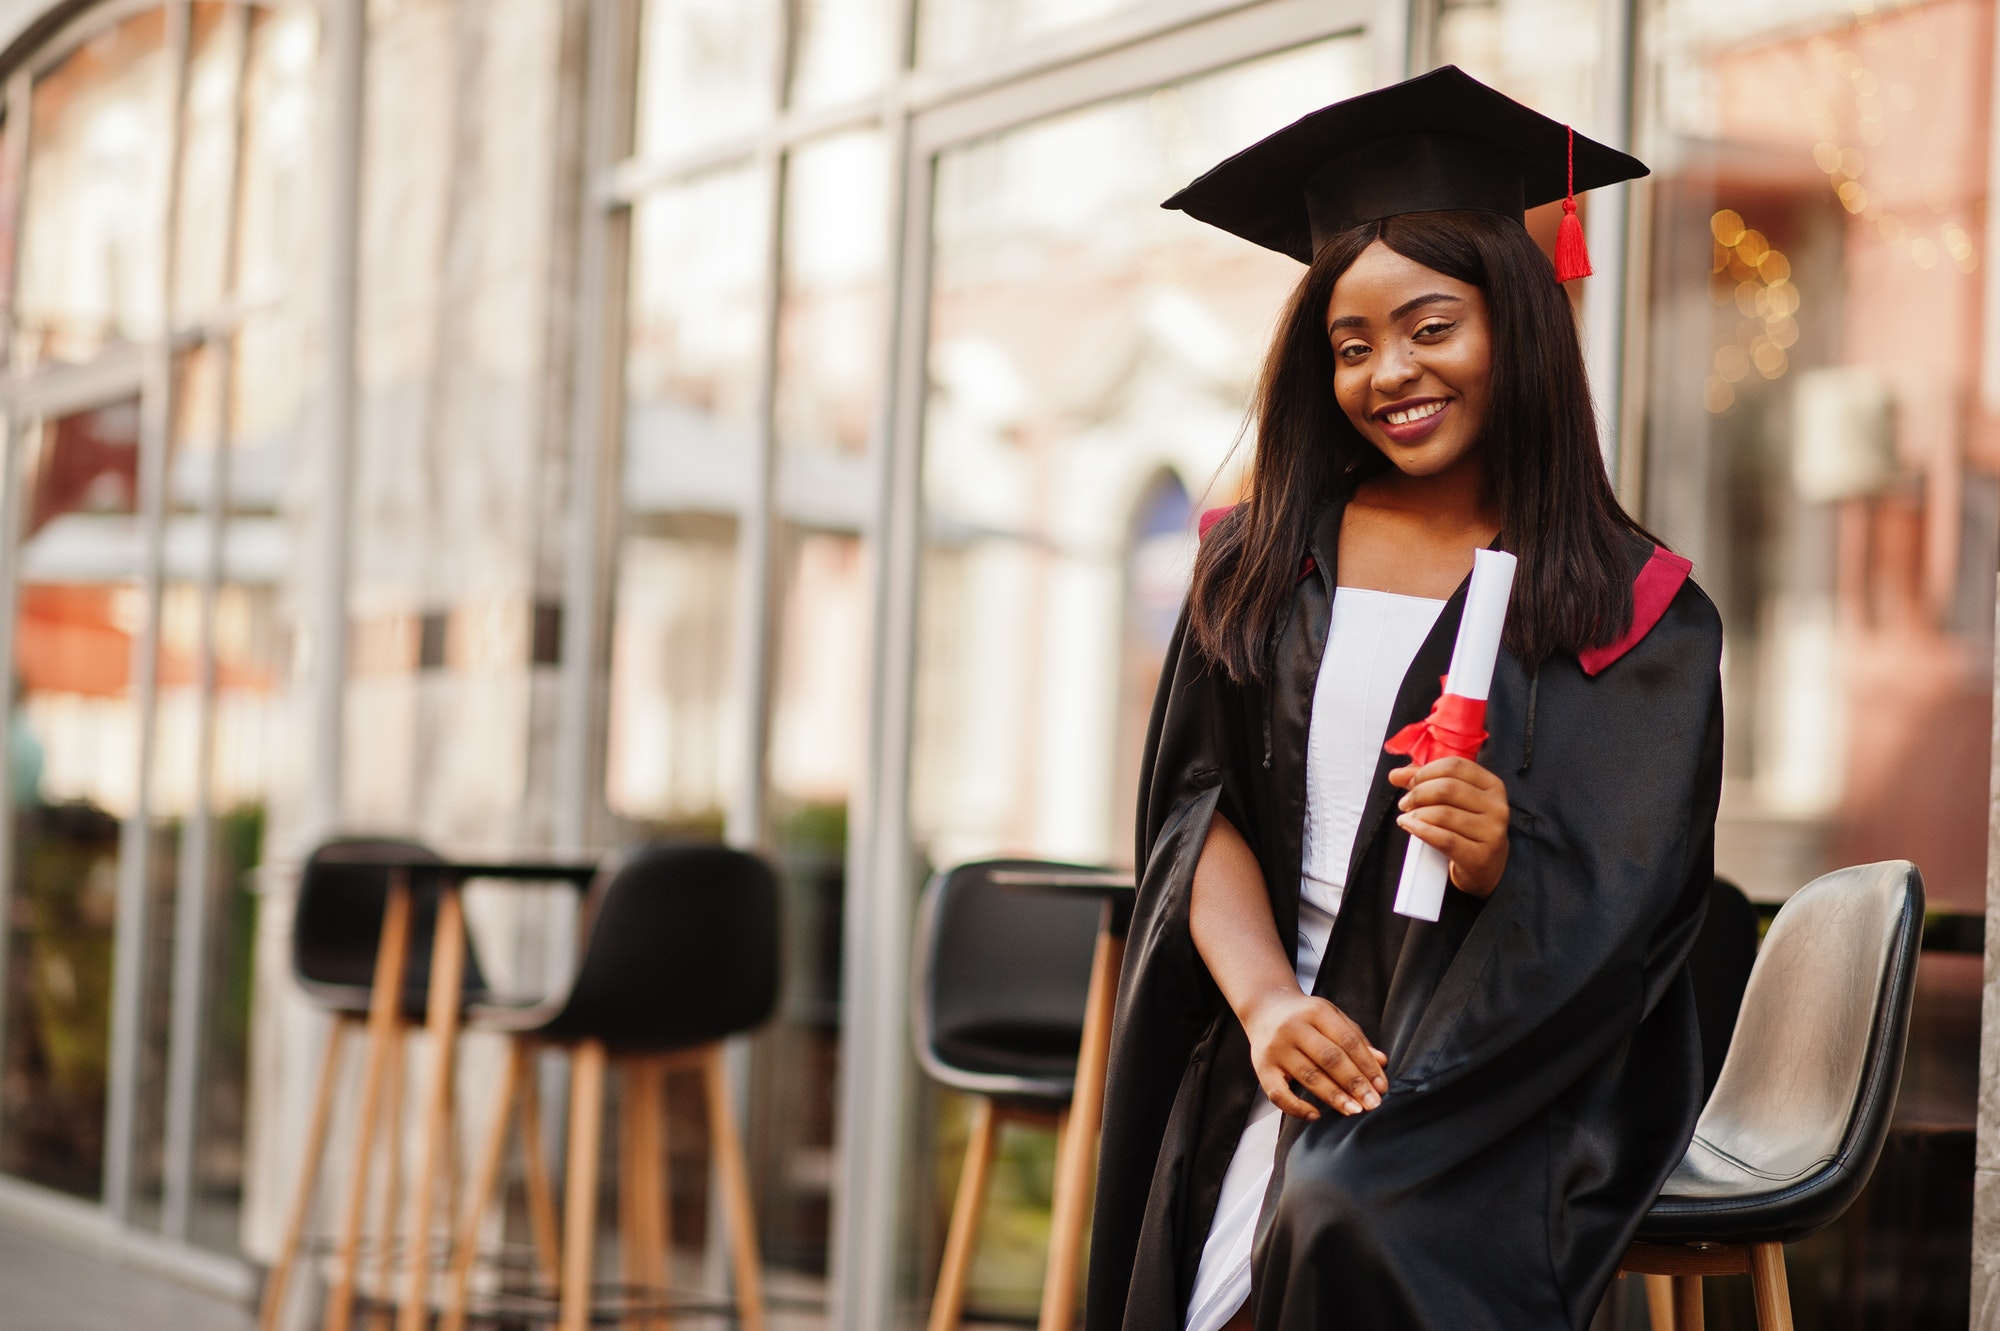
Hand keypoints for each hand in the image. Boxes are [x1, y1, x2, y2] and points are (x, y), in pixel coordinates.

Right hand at [1240, 988, 1388, 1119]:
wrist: (1264, 1009)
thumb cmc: (1304, 1017)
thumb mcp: (1331, 1017)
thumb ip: (1356, 1038)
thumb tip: (1382, 1061)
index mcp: (1316, 1012)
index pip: (1348, 1042)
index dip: (1367, 1066)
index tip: (1381, 1086)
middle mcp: (1294, 1028)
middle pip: (1330, 1059)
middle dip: (1355, 1083)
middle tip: (1372, 1103)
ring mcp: (1276, 1048)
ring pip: (1309, 1076)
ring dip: (1334, 1096)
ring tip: (1354, 1110)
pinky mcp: (1261, 1067)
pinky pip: (1278, 1093)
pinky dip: (1297, 1107)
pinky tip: (1315, 1115)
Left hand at [1388, 756, 1509, 896]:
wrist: (1486, 868)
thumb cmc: (1467, 829)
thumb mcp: (1454, 800)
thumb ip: (1426, 781)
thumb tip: (1396, 774)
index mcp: (1492, 786)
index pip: (1455, 766)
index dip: (1426, 772)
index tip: (1410, 782)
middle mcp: (1497, 807)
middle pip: (1447, 788)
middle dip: (1418, 793)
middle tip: (1405, 803)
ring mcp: (1491, 832)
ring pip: (1443, 814)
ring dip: (1417, 813)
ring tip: (1407, 817)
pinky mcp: (1480, 856)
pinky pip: (1443, 839)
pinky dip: (1420, 830)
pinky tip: (1409, 826)